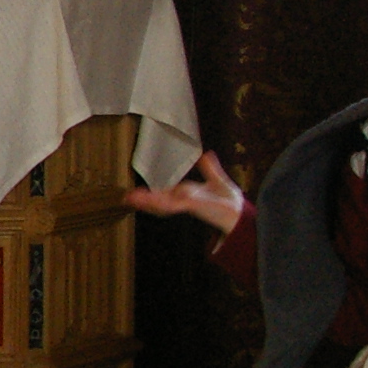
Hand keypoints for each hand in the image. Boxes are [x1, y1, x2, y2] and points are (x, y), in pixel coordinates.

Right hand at [125, 151, 244, 235]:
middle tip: (126, 198)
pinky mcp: (193, 205)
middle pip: (160, 199)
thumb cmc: (231, 202)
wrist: (241, 214)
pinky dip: (161, 201)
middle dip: (143, 199)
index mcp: (188, 194)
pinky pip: (174, 203)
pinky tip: (151, 199)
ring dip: (147, 201)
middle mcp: (185, 199)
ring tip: (130, 199)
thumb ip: (210, 169)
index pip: (166, 193)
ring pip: (163, 202)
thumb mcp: (219, 181)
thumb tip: (206, 153)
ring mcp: (187, 203)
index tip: (136, 193)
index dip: (151, 194)